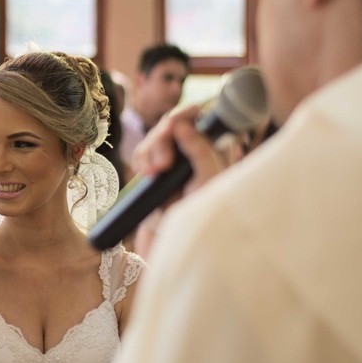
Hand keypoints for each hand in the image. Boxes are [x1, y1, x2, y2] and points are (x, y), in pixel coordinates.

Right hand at [130, 104, 243, 259]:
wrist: (175, 247)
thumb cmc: (202, 219)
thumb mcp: (208, 184)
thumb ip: (202, 152)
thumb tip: (184, 124)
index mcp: (219, 150)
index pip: (206, 116)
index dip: (188, 115)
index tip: (174, 125)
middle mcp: (199, 150)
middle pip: (177, 122)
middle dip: (163, 138)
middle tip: (160, 164)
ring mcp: (177, 159)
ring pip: (158, 135)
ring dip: (150, 149)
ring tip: (152, 172)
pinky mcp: (157, 168)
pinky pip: (145, 151)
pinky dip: (142, 158)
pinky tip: (145, 172)